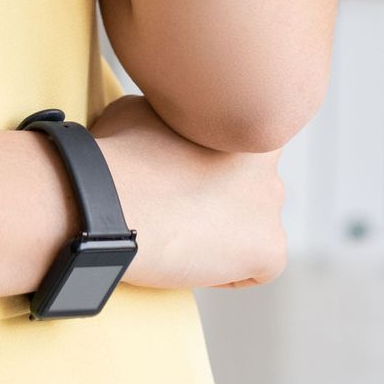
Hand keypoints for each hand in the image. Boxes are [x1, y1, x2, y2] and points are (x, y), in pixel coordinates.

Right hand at [89, 92, 288, 292]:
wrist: (110, 205)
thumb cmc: (120, 157)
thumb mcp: (142, 111)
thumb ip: (172, 118)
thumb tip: (162, 128)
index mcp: (243, 126)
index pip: (240, 150)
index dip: (210, 166)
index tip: (183, 178)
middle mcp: (269, 162)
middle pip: (251, 189)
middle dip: (222, 201)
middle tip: (180, 208)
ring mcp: (273, 206)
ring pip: (255, 228)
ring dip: (227, 235)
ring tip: (183, 236)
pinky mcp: (270, 249)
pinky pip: (257, 267)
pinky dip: (229, 272)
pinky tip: (194, 259)